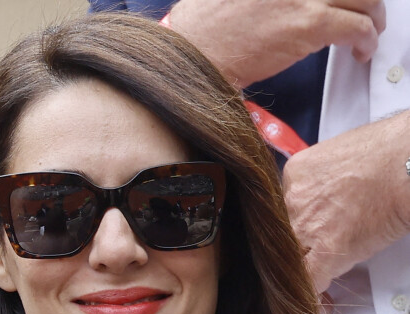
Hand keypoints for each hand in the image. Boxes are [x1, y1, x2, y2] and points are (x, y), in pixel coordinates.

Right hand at [169, 0, 385, 86]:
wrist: (197, 52)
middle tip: (365, 10)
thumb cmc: (203, 26)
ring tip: (369, 32)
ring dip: (373, 16)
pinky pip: (356, 27)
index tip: (339, 1)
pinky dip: (367, 39)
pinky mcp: (310, 25)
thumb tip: (279, 3)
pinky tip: (362, 50)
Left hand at [283, 111, 409, 292]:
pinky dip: (315, 293)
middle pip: (284, 236)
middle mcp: (293, 199)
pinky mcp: (327, 248)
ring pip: (292, 260)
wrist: (408, 163)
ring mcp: (306, 224)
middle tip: (310, 265)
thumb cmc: (389, 154)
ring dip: (304, 275)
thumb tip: (329, 200)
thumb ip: (321, 182)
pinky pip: (310, 279)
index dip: (296, 229)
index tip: (303, 241)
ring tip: (318, 290)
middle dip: (298, 253)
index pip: (284, 210)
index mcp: (295, 174)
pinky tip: (324, 302)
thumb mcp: (337, 158)